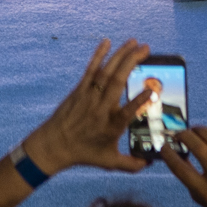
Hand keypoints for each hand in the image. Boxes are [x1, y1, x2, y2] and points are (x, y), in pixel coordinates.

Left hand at [18, 39, 153, 175]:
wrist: (54, 144)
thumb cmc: (83, 153)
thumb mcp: (109, 162)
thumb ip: (131, 164)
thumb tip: (150, 164)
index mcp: (111, 126)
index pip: (127, 112)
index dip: (139, 102)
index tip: (152, 91)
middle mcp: (101, 108)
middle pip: (118, 82)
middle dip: (132, 62)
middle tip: (147, 48)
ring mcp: (89, 97)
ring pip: (106, 72)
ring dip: (120, 55)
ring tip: (134, 42)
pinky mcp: (79, 90)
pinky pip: (90, 70)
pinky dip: (98, 55)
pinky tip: (107, 42)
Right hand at [162, 126, 206, 206]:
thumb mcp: (202, 201)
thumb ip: (189, 180)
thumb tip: (177, 156)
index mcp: (205, 192)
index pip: (180, 168)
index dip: (168, 153)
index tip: (164, 146)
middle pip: (198, 148)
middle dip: (184, 135)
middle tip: (179, 134)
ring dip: (201, 130)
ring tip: (195, 130)